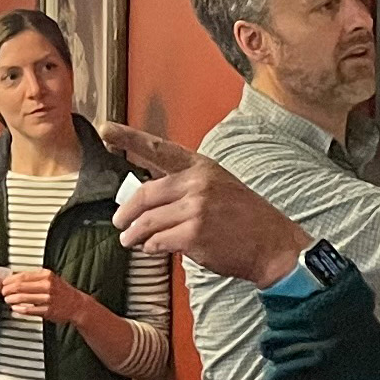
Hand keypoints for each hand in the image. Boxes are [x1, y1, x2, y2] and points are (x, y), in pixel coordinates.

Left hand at [0, 269, 81, 323]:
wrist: (77, 304)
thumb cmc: (61, 291)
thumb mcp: (50, 278)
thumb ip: (34, 278)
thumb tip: (14, 278)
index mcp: (46, 275)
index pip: (22, 276)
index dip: (10, 280)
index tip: (4, 283)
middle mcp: (47, 285)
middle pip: (20, 286)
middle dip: (8, 290)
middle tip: (3, 292)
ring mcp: (48, 298)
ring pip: (23, 298)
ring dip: (11, 299)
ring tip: (7, 300)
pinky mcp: (47, 311)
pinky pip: (29, 309)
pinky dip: (19, 309)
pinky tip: (16, 308)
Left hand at [111, 145, 310, 284]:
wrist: (274, 245)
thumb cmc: (246, 219)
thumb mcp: (220, 187)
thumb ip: (185, 186)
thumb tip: (148, 197)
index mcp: (202, 167)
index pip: (159, 149)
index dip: (129, 138)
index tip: (105, 130)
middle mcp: (198, 183)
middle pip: (145, 193)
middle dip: (126, 212)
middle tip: (119, 222)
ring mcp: (196, 209)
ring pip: (147, 221)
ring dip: (134, 234)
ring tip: (130, 240)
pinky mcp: (194, 235)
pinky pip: (157, 241)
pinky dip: (150, 247)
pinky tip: (153, 248)